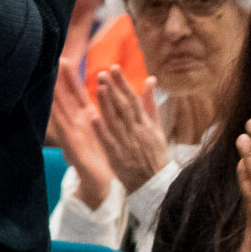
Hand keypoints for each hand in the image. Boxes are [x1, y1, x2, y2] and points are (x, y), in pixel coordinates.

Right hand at [48, 72, 115, 207]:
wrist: (101, 180)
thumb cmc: (100, 153)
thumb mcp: (99, 129)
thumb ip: (97, 112)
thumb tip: (103, 91)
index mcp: (87, 115)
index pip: (77, 92)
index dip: (71, 76)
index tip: (65, 59)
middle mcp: (77, 122)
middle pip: (66, 97)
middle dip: (59, 80)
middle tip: (52, 61)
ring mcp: (72, 134)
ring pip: (61, 111)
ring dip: (54, 96)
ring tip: (48, 79)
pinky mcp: (72, 147)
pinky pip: (64, 132)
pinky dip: (58, 120)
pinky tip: (52, 109)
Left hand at [93, 67, 169, 195]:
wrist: (153, 182)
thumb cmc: (154, 153)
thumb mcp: (157, 128)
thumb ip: (151, 104)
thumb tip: (151, 80)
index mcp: (146, 124)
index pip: (133, 99)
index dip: (123, 83)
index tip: (114, 68)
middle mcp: (136, 131)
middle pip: (124, 107)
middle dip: (114, 89)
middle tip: (102, 73)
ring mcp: (126, 143)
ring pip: (115, 121)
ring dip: (107, 104)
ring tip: (99, 87)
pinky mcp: (117, 155)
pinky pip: (108, 141)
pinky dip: (102, 129)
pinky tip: (93, 117)